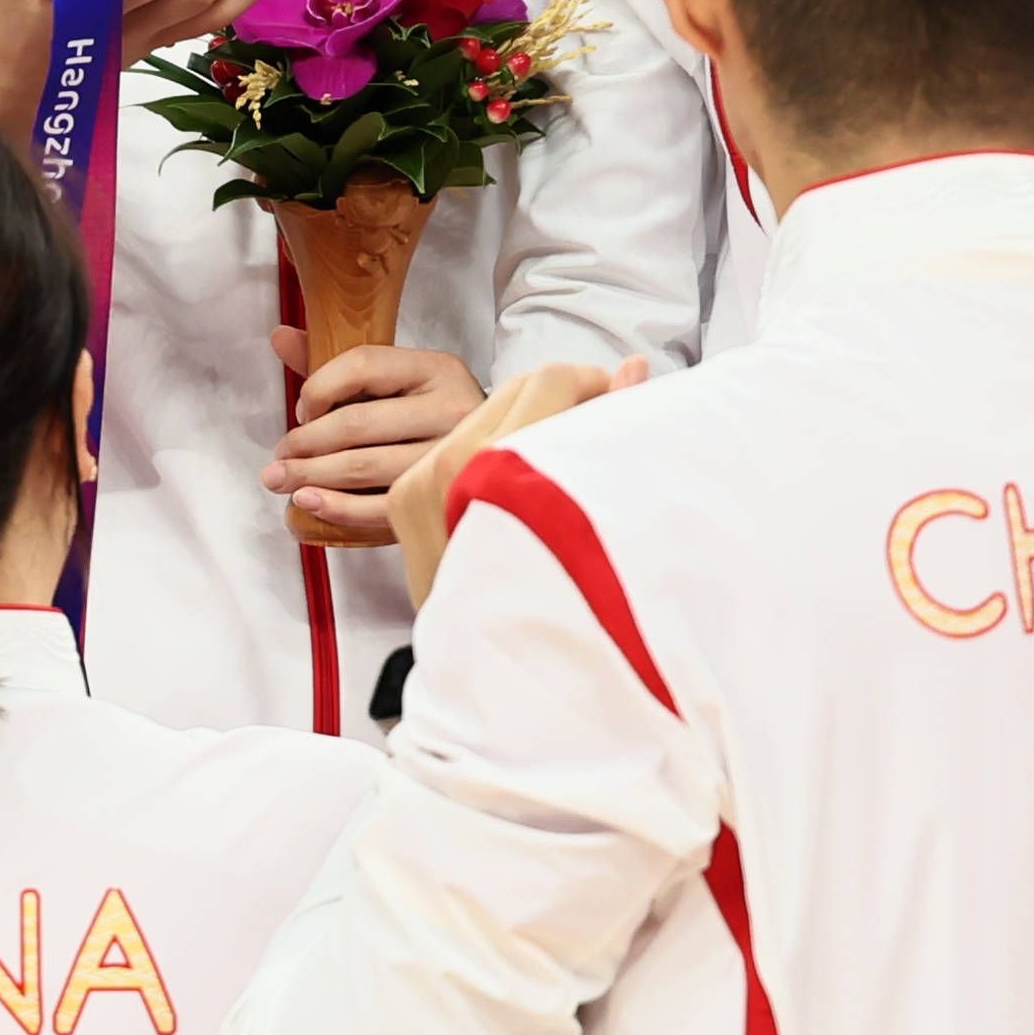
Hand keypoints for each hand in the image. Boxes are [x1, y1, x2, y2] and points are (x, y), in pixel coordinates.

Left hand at [270, 333, 480, 544]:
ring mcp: (450, 455)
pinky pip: (381, 506)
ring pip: (364, 465)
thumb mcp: (393, 384)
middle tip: (279, 459)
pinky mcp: (442, 496)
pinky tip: (309, 501)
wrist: (493, 458)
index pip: (363, 364)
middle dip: (304, 443)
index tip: (301, 413)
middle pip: (357, 422)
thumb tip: (280, 337)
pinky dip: (338, 507)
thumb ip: (336, 367)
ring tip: (282, 480)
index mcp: (436, 369)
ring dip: (311, 476)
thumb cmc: (428, 419)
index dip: (317, 389)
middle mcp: (450, 408)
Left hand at [391, 353, 649, 604]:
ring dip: (519, 425)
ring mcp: (418, 483)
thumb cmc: (552, 600)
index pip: (548, 381)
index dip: (589, 384)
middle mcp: (452, 468)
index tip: (611, 405)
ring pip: (480, 414)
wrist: (488, 668)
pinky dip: (485, 452)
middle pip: (512, 390)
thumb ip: (606, 430)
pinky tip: (513, 489)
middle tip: (587, 433)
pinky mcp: (402, 498)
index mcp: (503, 468)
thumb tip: (631, 366)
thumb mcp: (590, 514)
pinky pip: (450, 446)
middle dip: (556, 399)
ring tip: (550, 467)